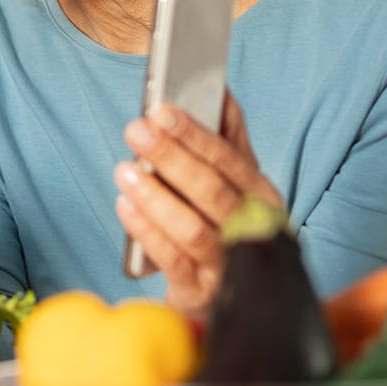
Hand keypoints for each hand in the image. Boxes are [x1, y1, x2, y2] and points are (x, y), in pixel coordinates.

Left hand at [114, 93, 282, 316]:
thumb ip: (230, 139)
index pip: (231, 161)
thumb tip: (221, 90)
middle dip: (172, 157)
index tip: (162, 109)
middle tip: (135, 129)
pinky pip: (172, 262)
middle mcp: (253, 232)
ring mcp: (228, 266)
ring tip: (124, 169)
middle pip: (212, 192)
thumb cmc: (224, 225)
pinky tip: (124, 205)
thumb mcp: (234, 183)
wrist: (227, 295)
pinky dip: (147, 232)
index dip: (195, 135)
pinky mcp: (200, 293)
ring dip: (155, 197)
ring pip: (193, 229)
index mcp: (263, 197)